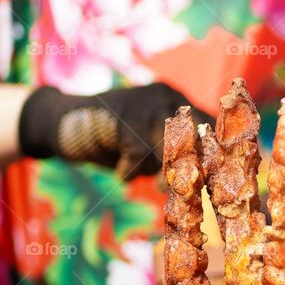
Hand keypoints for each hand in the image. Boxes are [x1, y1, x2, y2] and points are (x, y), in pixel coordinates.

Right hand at [19, 83, 213, 178]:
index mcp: (178, 100)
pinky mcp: (124, 114)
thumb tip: (206, 181)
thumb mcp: (149, 143)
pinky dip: (129, 171)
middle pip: (195, 138)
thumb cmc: (110, 139)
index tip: (223, 179)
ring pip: (168, 149)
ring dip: (157, 170)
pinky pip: (138, 155)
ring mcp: (146, 102)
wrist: (62, 121)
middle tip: (185, 188)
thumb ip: (175, 155)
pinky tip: (120, 172)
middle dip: (193, 166)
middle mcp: (167, 96)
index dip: (219, 152)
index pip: (212, 124)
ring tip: (147, 178)